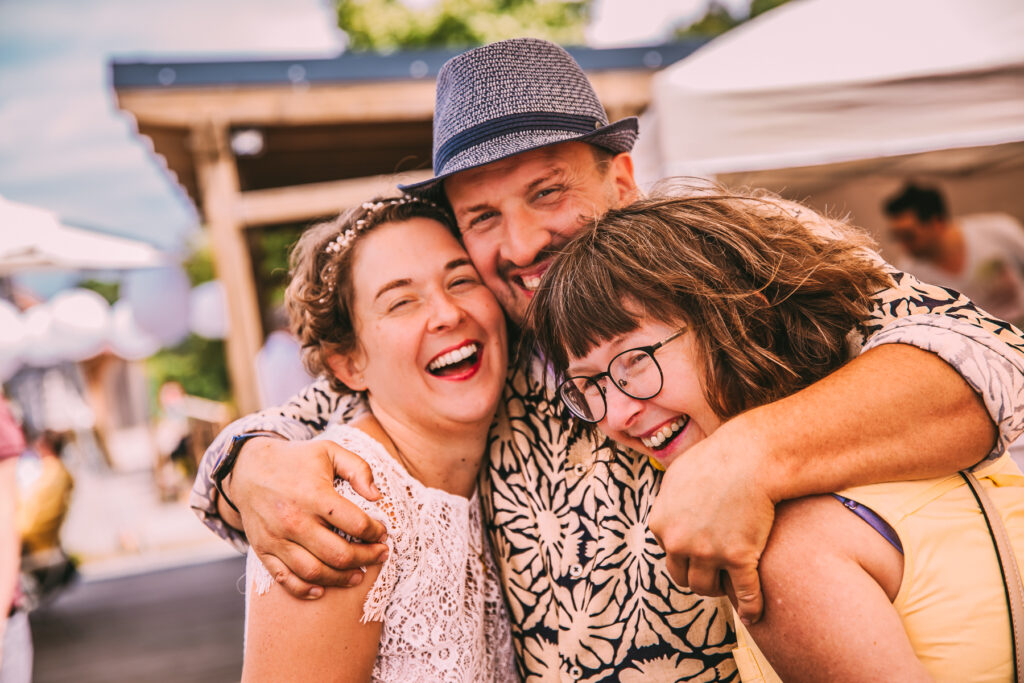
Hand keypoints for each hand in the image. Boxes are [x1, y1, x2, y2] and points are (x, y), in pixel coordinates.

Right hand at [226, 437, 388, 598]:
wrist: (248, 468)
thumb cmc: (295, 459)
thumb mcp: (329, 450)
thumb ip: (359, 468)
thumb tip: (377, 496)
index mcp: (314, 495)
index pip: (356, 524)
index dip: (375, 532)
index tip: (383, 533)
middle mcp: (295, 520)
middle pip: (339, 554)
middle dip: (367, 558)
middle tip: (381, 555)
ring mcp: (277, 538)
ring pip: (314, 572)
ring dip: (341, 579)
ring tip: (359, 575)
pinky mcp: (263, 550)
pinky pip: (285, 579)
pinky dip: (305, 590)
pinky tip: (322, 590)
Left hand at [648, 423, 775, 624]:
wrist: (747, 458)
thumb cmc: (714, 460)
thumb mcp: (676, 476)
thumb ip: (667, 501)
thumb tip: (665, 515)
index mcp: (660, 524)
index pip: (667, 551)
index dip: (684, 551)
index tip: (698, 550)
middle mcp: (678, 542)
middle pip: (682, 576)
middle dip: (696, 576)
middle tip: (711, 574)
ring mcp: (708, 553)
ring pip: (706, 587)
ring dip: (716, 589)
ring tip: (727, 586)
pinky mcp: (738, 558)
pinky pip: (744, 592)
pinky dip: (750, 607)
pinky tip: (754, 615)